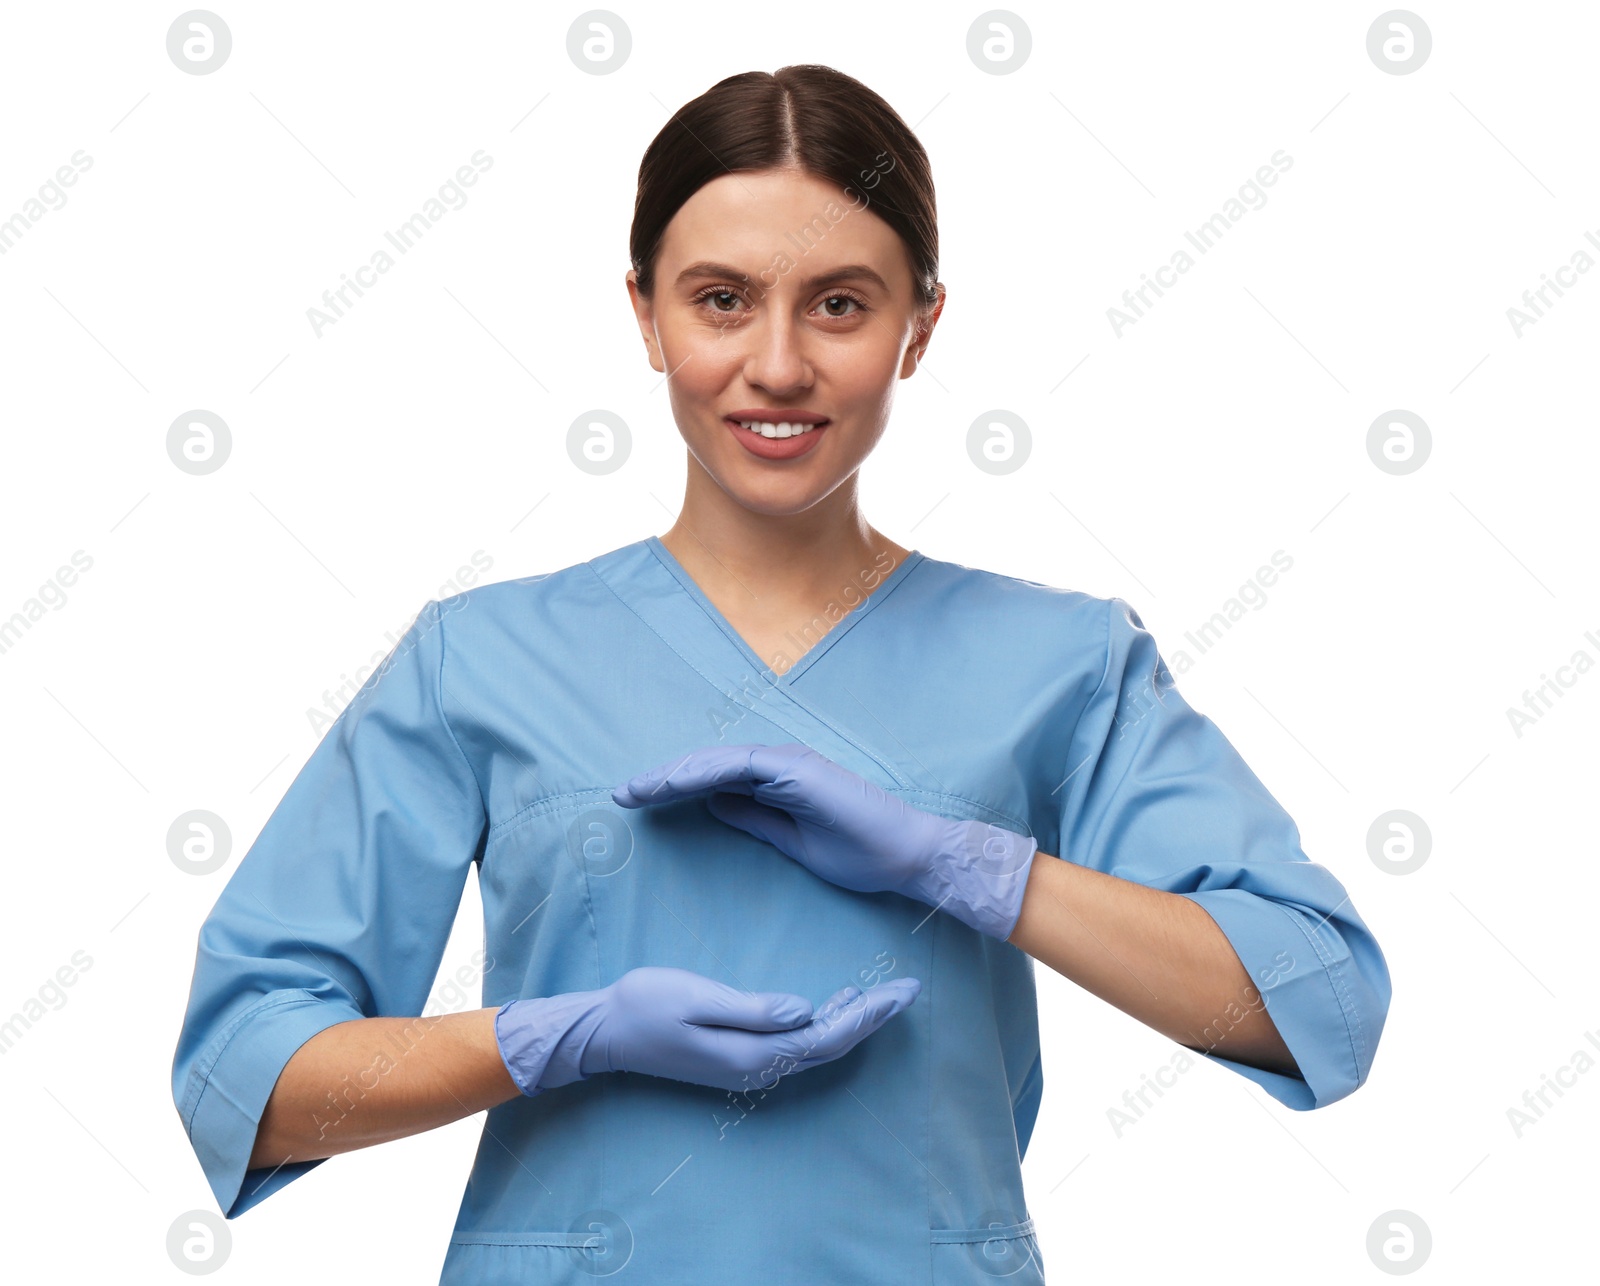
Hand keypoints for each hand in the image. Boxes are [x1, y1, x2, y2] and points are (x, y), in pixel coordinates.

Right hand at [495, 966, 920, 1095]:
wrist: (606, 1032)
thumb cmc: (647, 1004)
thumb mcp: (698, 997)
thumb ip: (753, 1008)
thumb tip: (806, 1010)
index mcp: (754, 1054)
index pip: (828, 1036)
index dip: (869, 1014)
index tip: (903, 990)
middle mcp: (759, 1069)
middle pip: (831, 1046)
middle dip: (873, 1018)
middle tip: (910, 989)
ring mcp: (749, 1068)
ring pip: (817, 1048)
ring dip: (852, 1022)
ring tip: (883, 993)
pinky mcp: (739, 1060)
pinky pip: (796, 1047)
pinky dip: (824, 1024)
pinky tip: (833, 1003)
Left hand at [612, 743, 1038, 940]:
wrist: (908, 856)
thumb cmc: (861, 854)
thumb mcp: (792, 842)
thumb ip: (755, 821)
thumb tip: (714, 807)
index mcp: (779, 783)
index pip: (715, 781)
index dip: (675, 789)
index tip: (637, 804)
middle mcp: (780, 765)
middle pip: (708, 767)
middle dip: (662, 779)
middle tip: (620, 795)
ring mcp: (789, 763)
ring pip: (716, 761)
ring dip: (673, 774)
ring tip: (635, 790)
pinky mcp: (796, 769)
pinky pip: (738, 765)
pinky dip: (702, 772)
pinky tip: (672, 784)